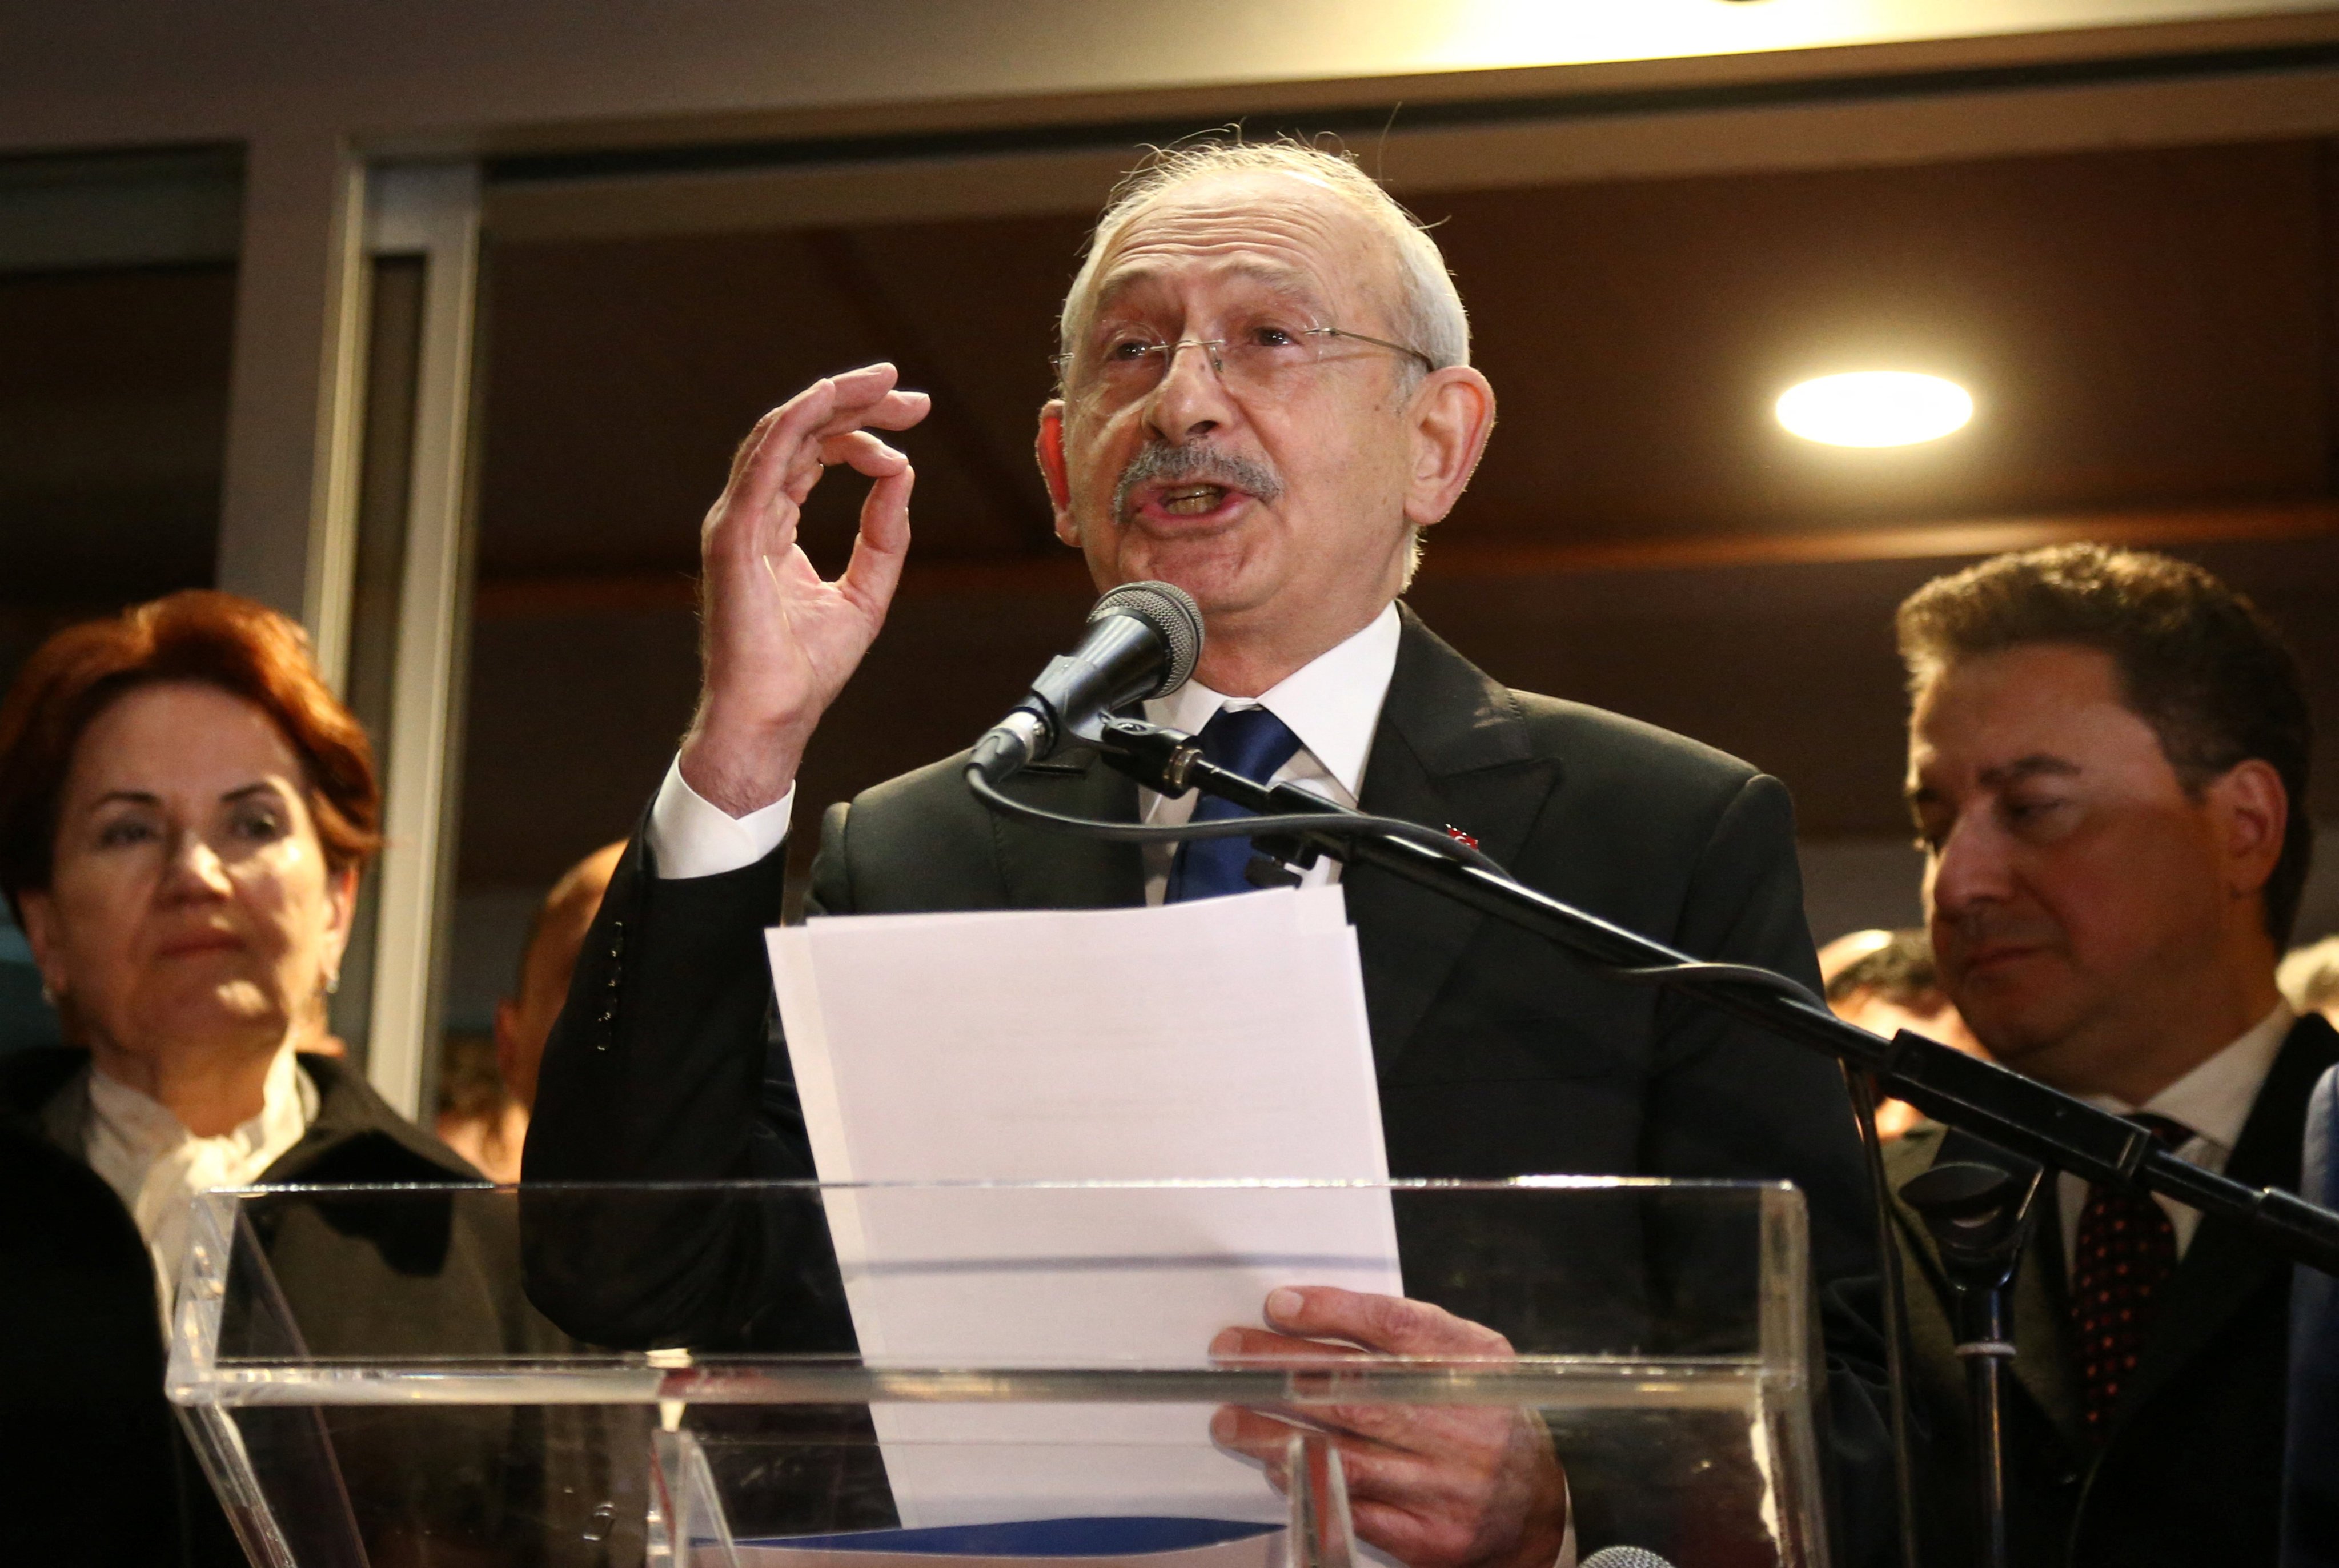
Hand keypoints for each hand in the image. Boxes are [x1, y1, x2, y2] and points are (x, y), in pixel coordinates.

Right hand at [679, 364, 929, 815]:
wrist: (771, 718)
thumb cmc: (804, 671)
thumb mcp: (866, 592)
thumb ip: (885, 535)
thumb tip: (902, 474)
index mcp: (774, 526)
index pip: (814, 453)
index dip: (862, 429)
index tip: (912, 423)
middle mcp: (750, 514)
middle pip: (800, 432)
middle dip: (855, 402)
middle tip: (908, 391)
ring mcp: (737, 521)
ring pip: (782, 433)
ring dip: (832, 399)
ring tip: (882, 382)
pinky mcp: (735, 535)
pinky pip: (764, 461)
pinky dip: (796, 424)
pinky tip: (829, 399)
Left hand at [1210, 1287, 1567, 1567]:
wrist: (1533, 1507)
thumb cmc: (1483, 1415)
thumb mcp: (1468, 1358)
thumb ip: (1406, 1334)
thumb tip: (1312, 1312)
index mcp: (1471, 1367)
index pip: (1396, 1328)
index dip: (1333, 1312)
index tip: (1278, 1306)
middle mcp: (1460, 1424)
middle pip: (1355, 1389)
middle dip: (1281, 1371)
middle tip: (1229, 1359)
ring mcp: (1444, 1485)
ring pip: (1344, 1455)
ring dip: (1275, 1435)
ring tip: (1228, 1418)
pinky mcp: (1428, 1536)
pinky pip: (1354, 1510)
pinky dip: (1308, 1486)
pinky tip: (1274, 1469)